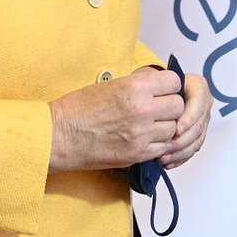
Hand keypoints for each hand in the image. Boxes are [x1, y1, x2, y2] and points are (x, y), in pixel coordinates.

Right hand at [48, 67, 184, 171]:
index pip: (173, 82)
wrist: (59, 136)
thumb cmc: (79, 109)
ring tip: (148, 125)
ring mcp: (141, 134)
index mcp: (135, 87)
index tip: (163, 90)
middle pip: (178, 106)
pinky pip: (162, 147)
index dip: (169, 86)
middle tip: (158, 109)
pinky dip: (157, 144)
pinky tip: (143, 139)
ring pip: (172, 128)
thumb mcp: (111, 84)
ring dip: (164, 127)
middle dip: (170, 107)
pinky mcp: (137, 154)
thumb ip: (139, 85)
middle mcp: (142, 109)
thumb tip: (161, 86)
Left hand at [158, 74, 211, 168]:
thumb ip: (162, 92)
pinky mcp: (198, 134)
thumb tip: (163, 112)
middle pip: (198, 125)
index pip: (198, 103)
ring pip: (196, 140)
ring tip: (164, 157)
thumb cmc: (157, 86)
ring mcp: (202, 120)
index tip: (177, 130)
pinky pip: (193, 149)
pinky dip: (180, 158)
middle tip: (166, 146)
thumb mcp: (159, 83)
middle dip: (182, 140)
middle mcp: (204, 104)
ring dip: (180, 151)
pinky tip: (168, 162)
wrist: (159, 93)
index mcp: (199, 87)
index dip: (189, 118)